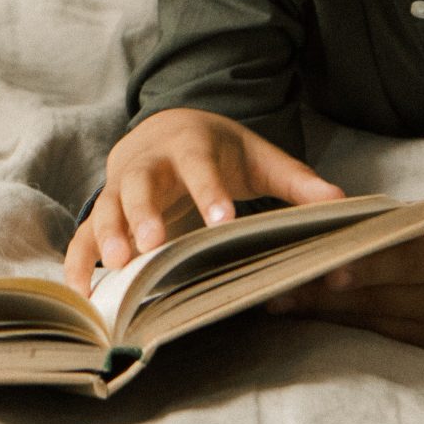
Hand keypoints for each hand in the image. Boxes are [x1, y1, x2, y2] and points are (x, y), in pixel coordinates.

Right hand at [64, 109, 343, 294]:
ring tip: (118, 269)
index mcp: (189, 147)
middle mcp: (147, 165)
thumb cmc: (219, 152)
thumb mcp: (259, 158)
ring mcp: (119, 188)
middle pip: (139, 186)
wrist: (166, 129)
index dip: (208, 193)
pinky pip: (82, 237)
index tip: (222, 221)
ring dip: (108, 238)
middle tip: (154, 247)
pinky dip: (79, 263)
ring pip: (106, 209)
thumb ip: (297, 182)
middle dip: (143, 215)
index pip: (197, 167)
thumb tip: (344, 204)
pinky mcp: (104, 212)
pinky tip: (83, 293)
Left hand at [265, 212, 423, 354]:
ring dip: (320, 311)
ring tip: (269, 297)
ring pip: (369, 321)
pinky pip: (378, 337)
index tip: (326, 268)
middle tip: (266, 282)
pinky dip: (342, 324)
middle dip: (320, 291)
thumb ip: (402, 220)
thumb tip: (341, 215)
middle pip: (376, 297)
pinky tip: (303, 315)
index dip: (366, 266)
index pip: (405, 262)